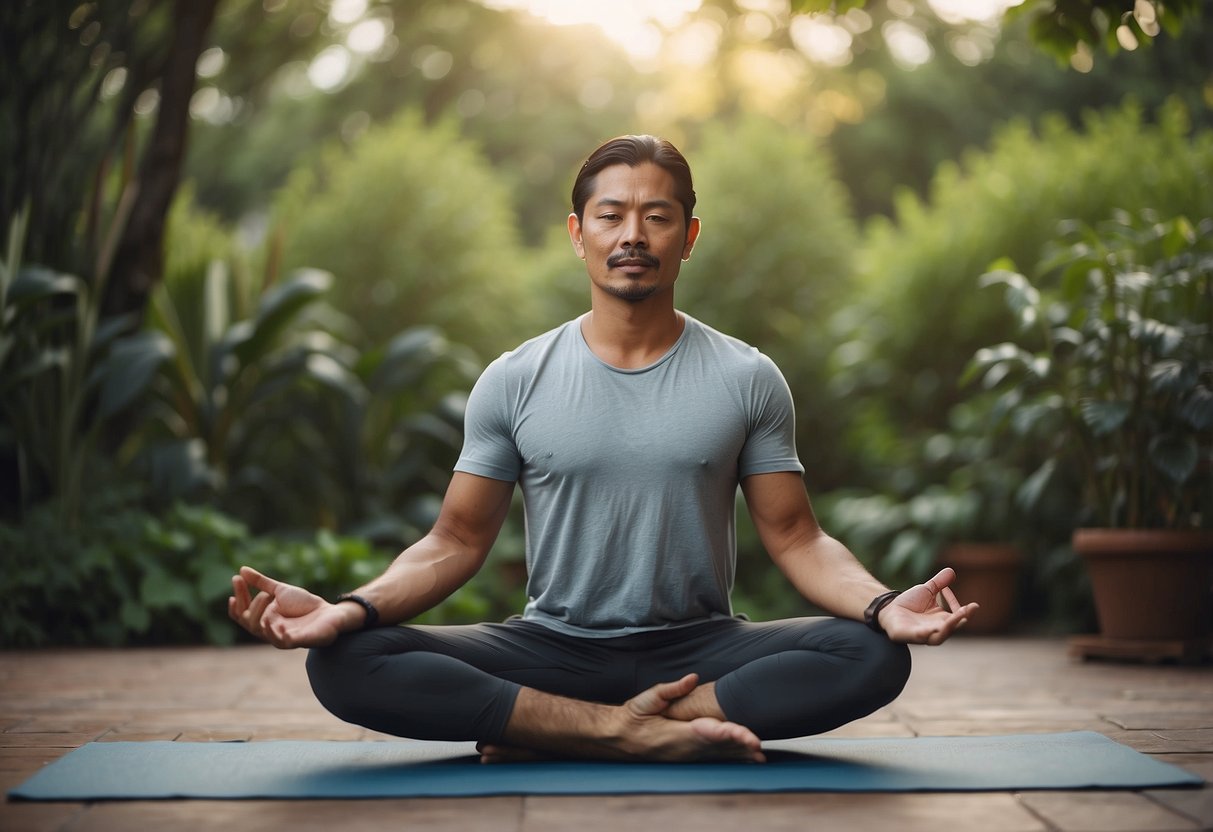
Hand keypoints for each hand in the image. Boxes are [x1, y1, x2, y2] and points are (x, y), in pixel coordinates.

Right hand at [227, 566, 353, 648]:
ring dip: (260, 617)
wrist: (329, 613)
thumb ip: (262, 583)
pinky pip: (284, 642)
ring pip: (263, 634)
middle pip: (249, 624)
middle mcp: (269, 630)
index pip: (242, 612)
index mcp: (263, 619)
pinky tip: (277, 623)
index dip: (238, 596)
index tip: (236, 579)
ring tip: (266, 598)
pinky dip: (278, 634)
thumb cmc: (304, 604)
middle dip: (250, 606)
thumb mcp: (280, 590)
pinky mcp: (299, 641)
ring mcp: (283, 637)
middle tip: (264, 592)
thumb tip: (241, 570)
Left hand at [878, 567, 977, 645]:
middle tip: (968, 610)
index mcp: (942, 620)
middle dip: (960, 620)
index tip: (970, 603)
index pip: (958, 617)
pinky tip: (931, 630)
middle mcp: (935, 629)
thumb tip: (951, 571)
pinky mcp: (908, 636)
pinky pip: (919, 637)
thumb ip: (939, 583)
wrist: (888, 608)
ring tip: (956, 618)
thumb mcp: (927, 590)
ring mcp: (922, 634)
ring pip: (939, 636)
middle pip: (951, 628)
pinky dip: (925, 634)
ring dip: (948, 628)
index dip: (964, 610)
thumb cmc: (909, 602)